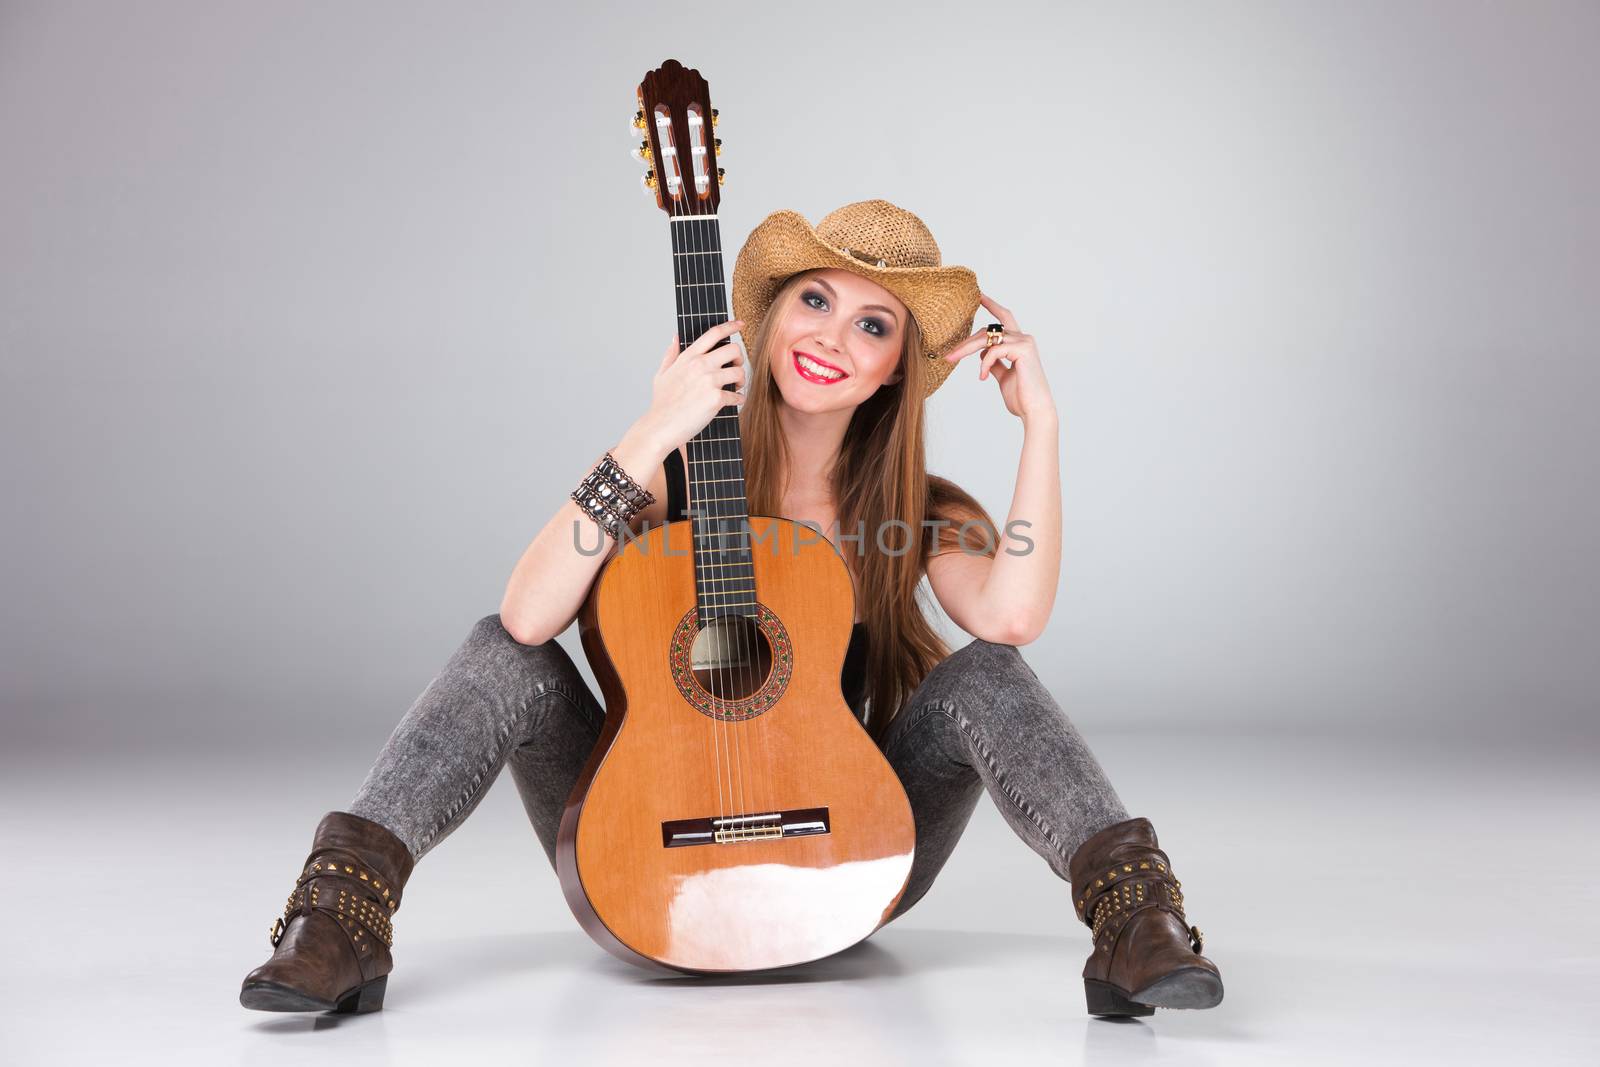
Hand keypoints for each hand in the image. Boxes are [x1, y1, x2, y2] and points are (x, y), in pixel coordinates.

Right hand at [638, 318, 746, 451]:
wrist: (660, 426)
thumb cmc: (661, 403)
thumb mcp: (662, 374)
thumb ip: (671, 354)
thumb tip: (675, 337)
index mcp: (688, 357)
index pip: (713, 334)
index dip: (730, 326)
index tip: (740, 324)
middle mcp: (700, 365)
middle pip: (734, 350)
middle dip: (739, 359)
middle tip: (735, 368)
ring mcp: (709, 381)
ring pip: (739, 372)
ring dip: (742, 380)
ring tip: (736, 387)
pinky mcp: (716, 399)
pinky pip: (738, 395)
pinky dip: (739, 399)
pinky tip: (734, 402)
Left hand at [943, 294, 1055, 422]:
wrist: (1034, 411)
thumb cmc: (1022, 397)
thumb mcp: (1003, 377)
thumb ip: (994, 363)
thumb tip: (983, 355)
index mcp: (1019, 343)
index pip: (1004, 318)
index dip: (991, 305)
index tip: (978, 295)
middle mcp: (1023, 338)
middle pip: (988, 331)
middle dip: (966, 342)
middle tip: (949, 354)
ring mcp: (1024, 342)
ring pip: (987, 338)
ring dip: (967, 349)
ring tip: (953, 360)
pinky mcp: (1023, 350)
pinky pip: (993, 351)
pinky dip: (984, 363)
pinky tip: (982, 377)